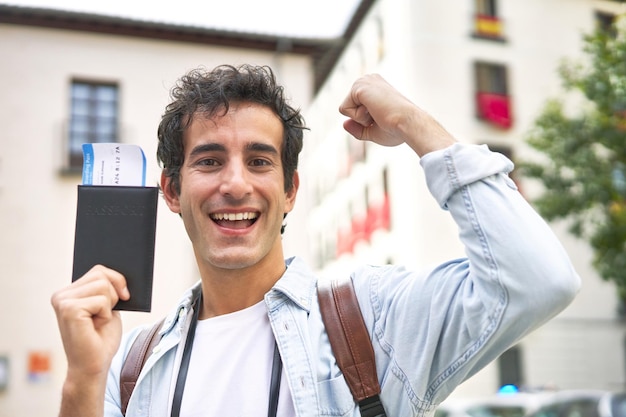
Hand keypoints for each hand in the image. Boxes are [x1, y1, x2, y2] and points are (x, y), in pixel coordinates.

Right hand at [51, 265, 128, 382]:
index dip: (117, 280)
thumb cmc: (101, 338)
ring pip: (103, 285)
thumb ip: (107, 287)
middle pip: (101, 274)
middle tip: (105, 315)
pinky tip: (96, 326)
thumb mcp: (108, 306)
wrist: (93, 365)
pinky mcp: (69, 310)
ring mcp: (62, 301)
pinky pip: (102, 300)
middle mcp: (61, 295)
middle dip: (114, 294)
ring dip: (109, 305)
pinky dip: (106, 313)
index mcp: (68, 292)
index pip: (98, 270)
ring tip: (98, 321)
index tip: (124, 296)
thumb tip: (121, 270)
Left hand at [339, 74, 455, 156]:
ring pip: (345, 108)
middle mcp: (368, 80)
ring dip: (360, 118)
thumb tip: (344, 123)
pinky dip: (357, 117)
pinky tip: (374, 111)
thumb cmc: (397, 129)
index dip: (365, 121)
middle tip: (380, 117)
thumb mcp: (373, 131)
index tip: (383, 118)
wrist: (408, 124)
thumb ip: (358, 128)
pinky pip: (344, 110)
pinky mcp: (359, 87)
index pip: (354, 109)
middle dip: (360, 120)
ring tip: (378, 113)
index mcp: (374, 87)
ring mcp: (364, 81)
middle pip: (347, 108)